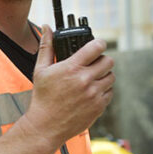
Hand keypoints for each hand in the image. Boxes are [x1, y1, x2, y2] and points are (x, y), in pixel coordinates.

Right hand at [23, 26, 114, 146]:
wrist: (46, 125)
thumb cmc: (43, 98)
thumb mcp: (41, 70)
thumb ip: (46, 46)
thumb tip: (47, 28)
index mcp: (72, 68)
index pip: (96, 47)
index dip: (99, 43)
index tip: (98, 44)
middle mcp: (85, 80)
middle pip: (108, 61)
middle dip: (103, 59)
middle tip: (96, 63)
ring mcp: (94, 94)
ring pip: (111, 77)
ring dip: (104, 75)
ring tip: (94, 78)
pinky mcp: (99, 107)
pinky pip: (110, 92)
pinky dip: (104, 90)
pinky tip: (93, 91)